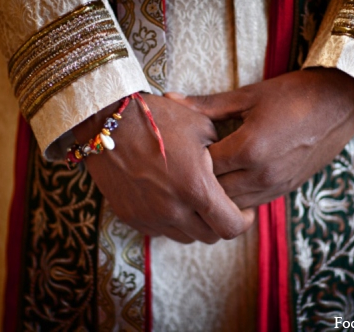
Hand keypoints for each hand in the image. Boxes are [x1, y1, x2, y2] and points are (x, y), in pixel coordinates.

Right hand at [73, 94, 254, 243]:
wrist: (108, 120)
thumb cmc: (159, 118)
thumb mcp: (202, 127)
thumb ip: (222, 154)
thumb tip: (231, 168)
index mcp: (195, 187)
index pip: (231, 227)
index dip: (244, 221)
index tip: (245, 210)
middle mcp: (173, 209)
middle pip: (210, 236)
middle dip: (221, 222)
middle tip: (222, 204)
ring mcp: (149, 216)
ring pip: (185, 236)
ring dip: (195, 223)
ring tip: (195, 200)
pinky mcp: (131, 217)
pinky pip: (160, 230)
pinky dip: (171, 221)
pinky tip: (170, 198)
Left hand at [166, 69, 353, 208]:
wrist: (342, 102)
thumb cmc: (295, 93)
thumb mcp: (249, 95)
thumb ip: (207, 105)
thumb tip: (171, 99)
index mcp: (249, 148)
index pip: (204, 168)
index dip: (188, 160)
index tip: (180, 150)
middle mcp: (262, 174)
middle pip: (214, 193)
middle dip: (199, 182)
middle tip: (186, 168)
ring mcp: (276, 186)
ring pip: (233, 205)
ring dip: (217, 194)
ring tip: (204, 178)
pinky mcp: (287, 190)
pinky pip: (252, 204)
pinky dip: (237, 197)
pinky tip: (229, 182)